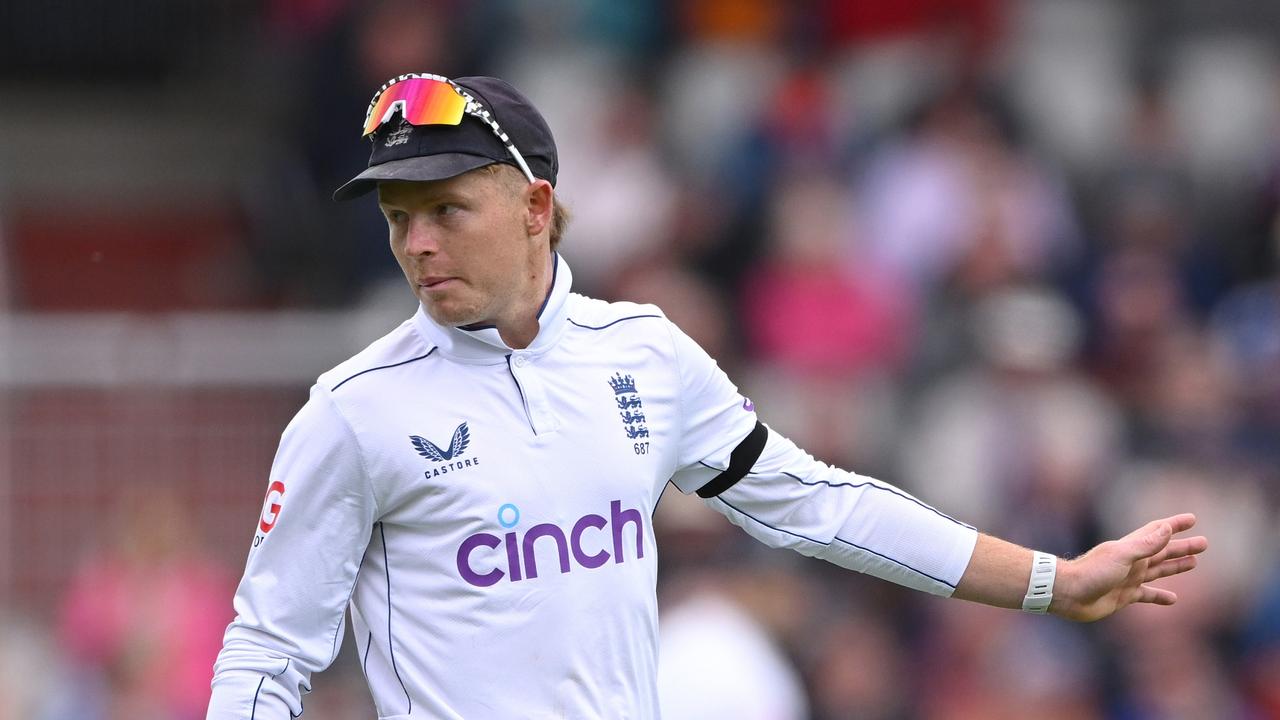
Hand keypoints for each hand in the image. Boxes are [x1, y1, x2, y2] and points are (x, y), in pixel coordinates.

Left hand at [1051, 513, 1207, 621]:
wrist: (1068, 593)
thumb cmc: (1091, 572)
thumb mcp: (1121, 556)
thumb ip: (1145, 544)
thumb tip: (1167, 528)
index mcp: (1131, 548)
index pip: (1157, 532)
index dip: (1174, 525)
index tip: (1192, 519)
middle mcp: (1132, 561)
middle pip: (1163, 551)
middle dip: (1183, 547)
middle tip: (1204, 543)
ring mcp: (1128, 578)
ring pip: (1158, 571)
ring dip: (1175, 566)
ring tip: (1194, 563)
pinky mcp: (1124, 596)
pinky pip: (1147, 594)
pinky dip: (1160, 596)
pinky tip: (1173, 599)